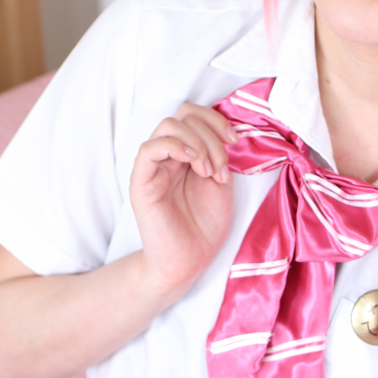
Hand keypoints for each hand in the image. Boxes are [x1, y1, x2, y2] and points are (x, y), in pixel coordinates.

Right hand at [129, 103, 234, 302]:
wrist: (187, 262)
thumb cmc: (203, 227)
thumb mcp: (221, 183)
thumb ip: (219, 155)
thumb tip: (224, 133)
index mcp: (185, 154)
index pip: (194, 115)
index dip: (216, 120)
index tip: (235, 141)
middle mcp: (167, 156)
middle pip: (183, 115)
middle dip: (211, 134)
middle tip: (222, 167)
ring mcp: (153, 167)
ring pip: (169, 126)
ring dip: (198, 143)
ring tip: (210, 172)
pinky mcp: (141, 182)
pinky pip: (149, 149)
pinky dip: (176, 146)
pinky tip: (195, 163)